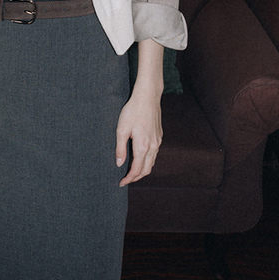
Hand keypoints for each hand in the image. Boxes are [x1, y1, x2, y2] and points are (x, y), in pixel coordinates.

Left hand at [116, 39, 163, 185]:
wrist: (147, 97)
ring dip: (143, 170)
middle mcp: (153, 146)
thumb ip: (120, 148)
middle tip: (125, 179)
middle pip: (147, 169)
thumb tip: (119, 164)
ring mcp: (158, 141)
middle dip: (136, 177)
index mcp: (143, 146)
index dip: (129, 178)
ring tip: (132, 171)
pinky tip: (140, 158)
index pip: (137, 170)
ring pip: (152, 162)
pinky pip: (154, 154)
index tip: (121, 183)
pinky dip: (147, 161)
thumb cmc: (132, 111)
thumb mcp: (121, 129)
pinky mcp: (159, 136)